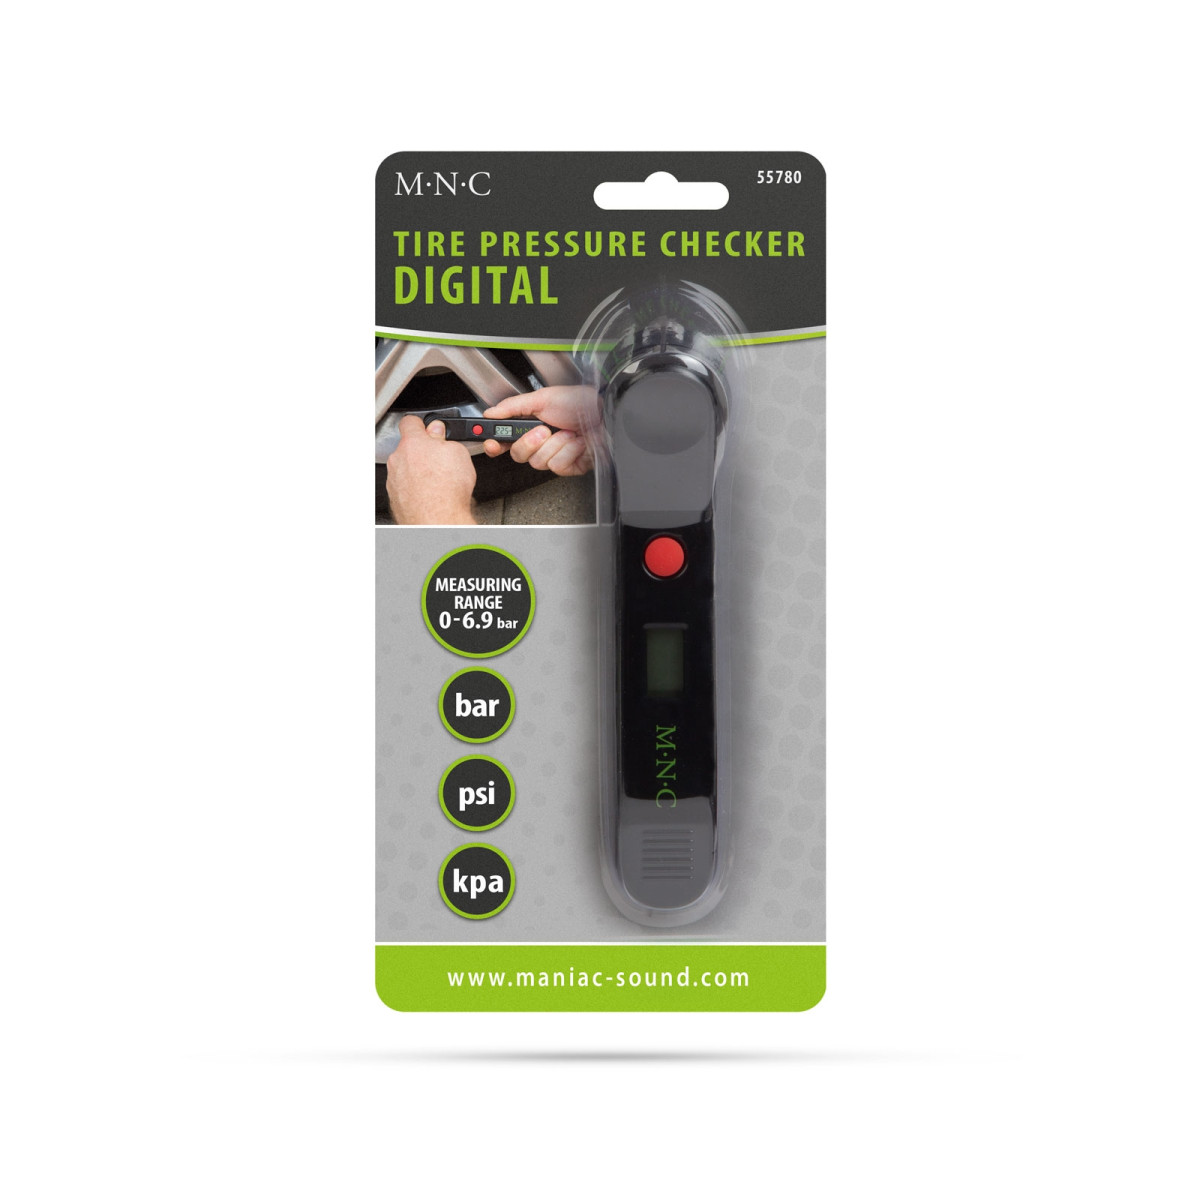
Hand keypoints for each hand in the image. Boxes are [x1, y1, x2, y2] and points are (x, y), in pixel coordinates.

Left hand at [386, 415, 476, 524]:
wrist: (437, 520)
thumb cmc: (447, 490)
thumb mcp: (458, 453)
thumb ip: (445, 440)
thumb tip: (440, 434)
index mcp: (412, 444)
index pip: (410, 422)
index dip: (422, 425)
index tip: (430, 430)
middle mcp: (398, 460)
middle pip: (408, 448)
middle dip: (422, 452)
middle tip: (440, 460)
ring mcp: (394, 480)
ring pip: (406, 468)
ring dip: (419, 471)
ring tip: (438, 482)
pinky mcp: (396, 498)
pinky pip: (405, 486)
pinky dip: (416, 488)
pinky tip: (431, 495)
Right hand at [480, 385, 596, 476]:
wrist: (606, 413)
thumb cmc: (581, 402)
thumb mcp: (543, 398)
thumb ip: (513, 406)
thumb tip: (490, 413)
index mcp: (531, 426)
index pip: (505, 442)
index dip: (496, 445)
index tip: (493, 444)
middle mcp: (541, 443)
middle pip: (519, 455)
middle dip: (530, 442)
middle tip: (544, 430)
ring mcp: (555, 456)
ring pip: (538, 462)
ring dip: (555, 444)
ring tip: (568, 431)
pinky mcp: (569, 467)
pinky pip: (557, 466)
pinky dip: (569, 451)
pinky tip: (578, 442)